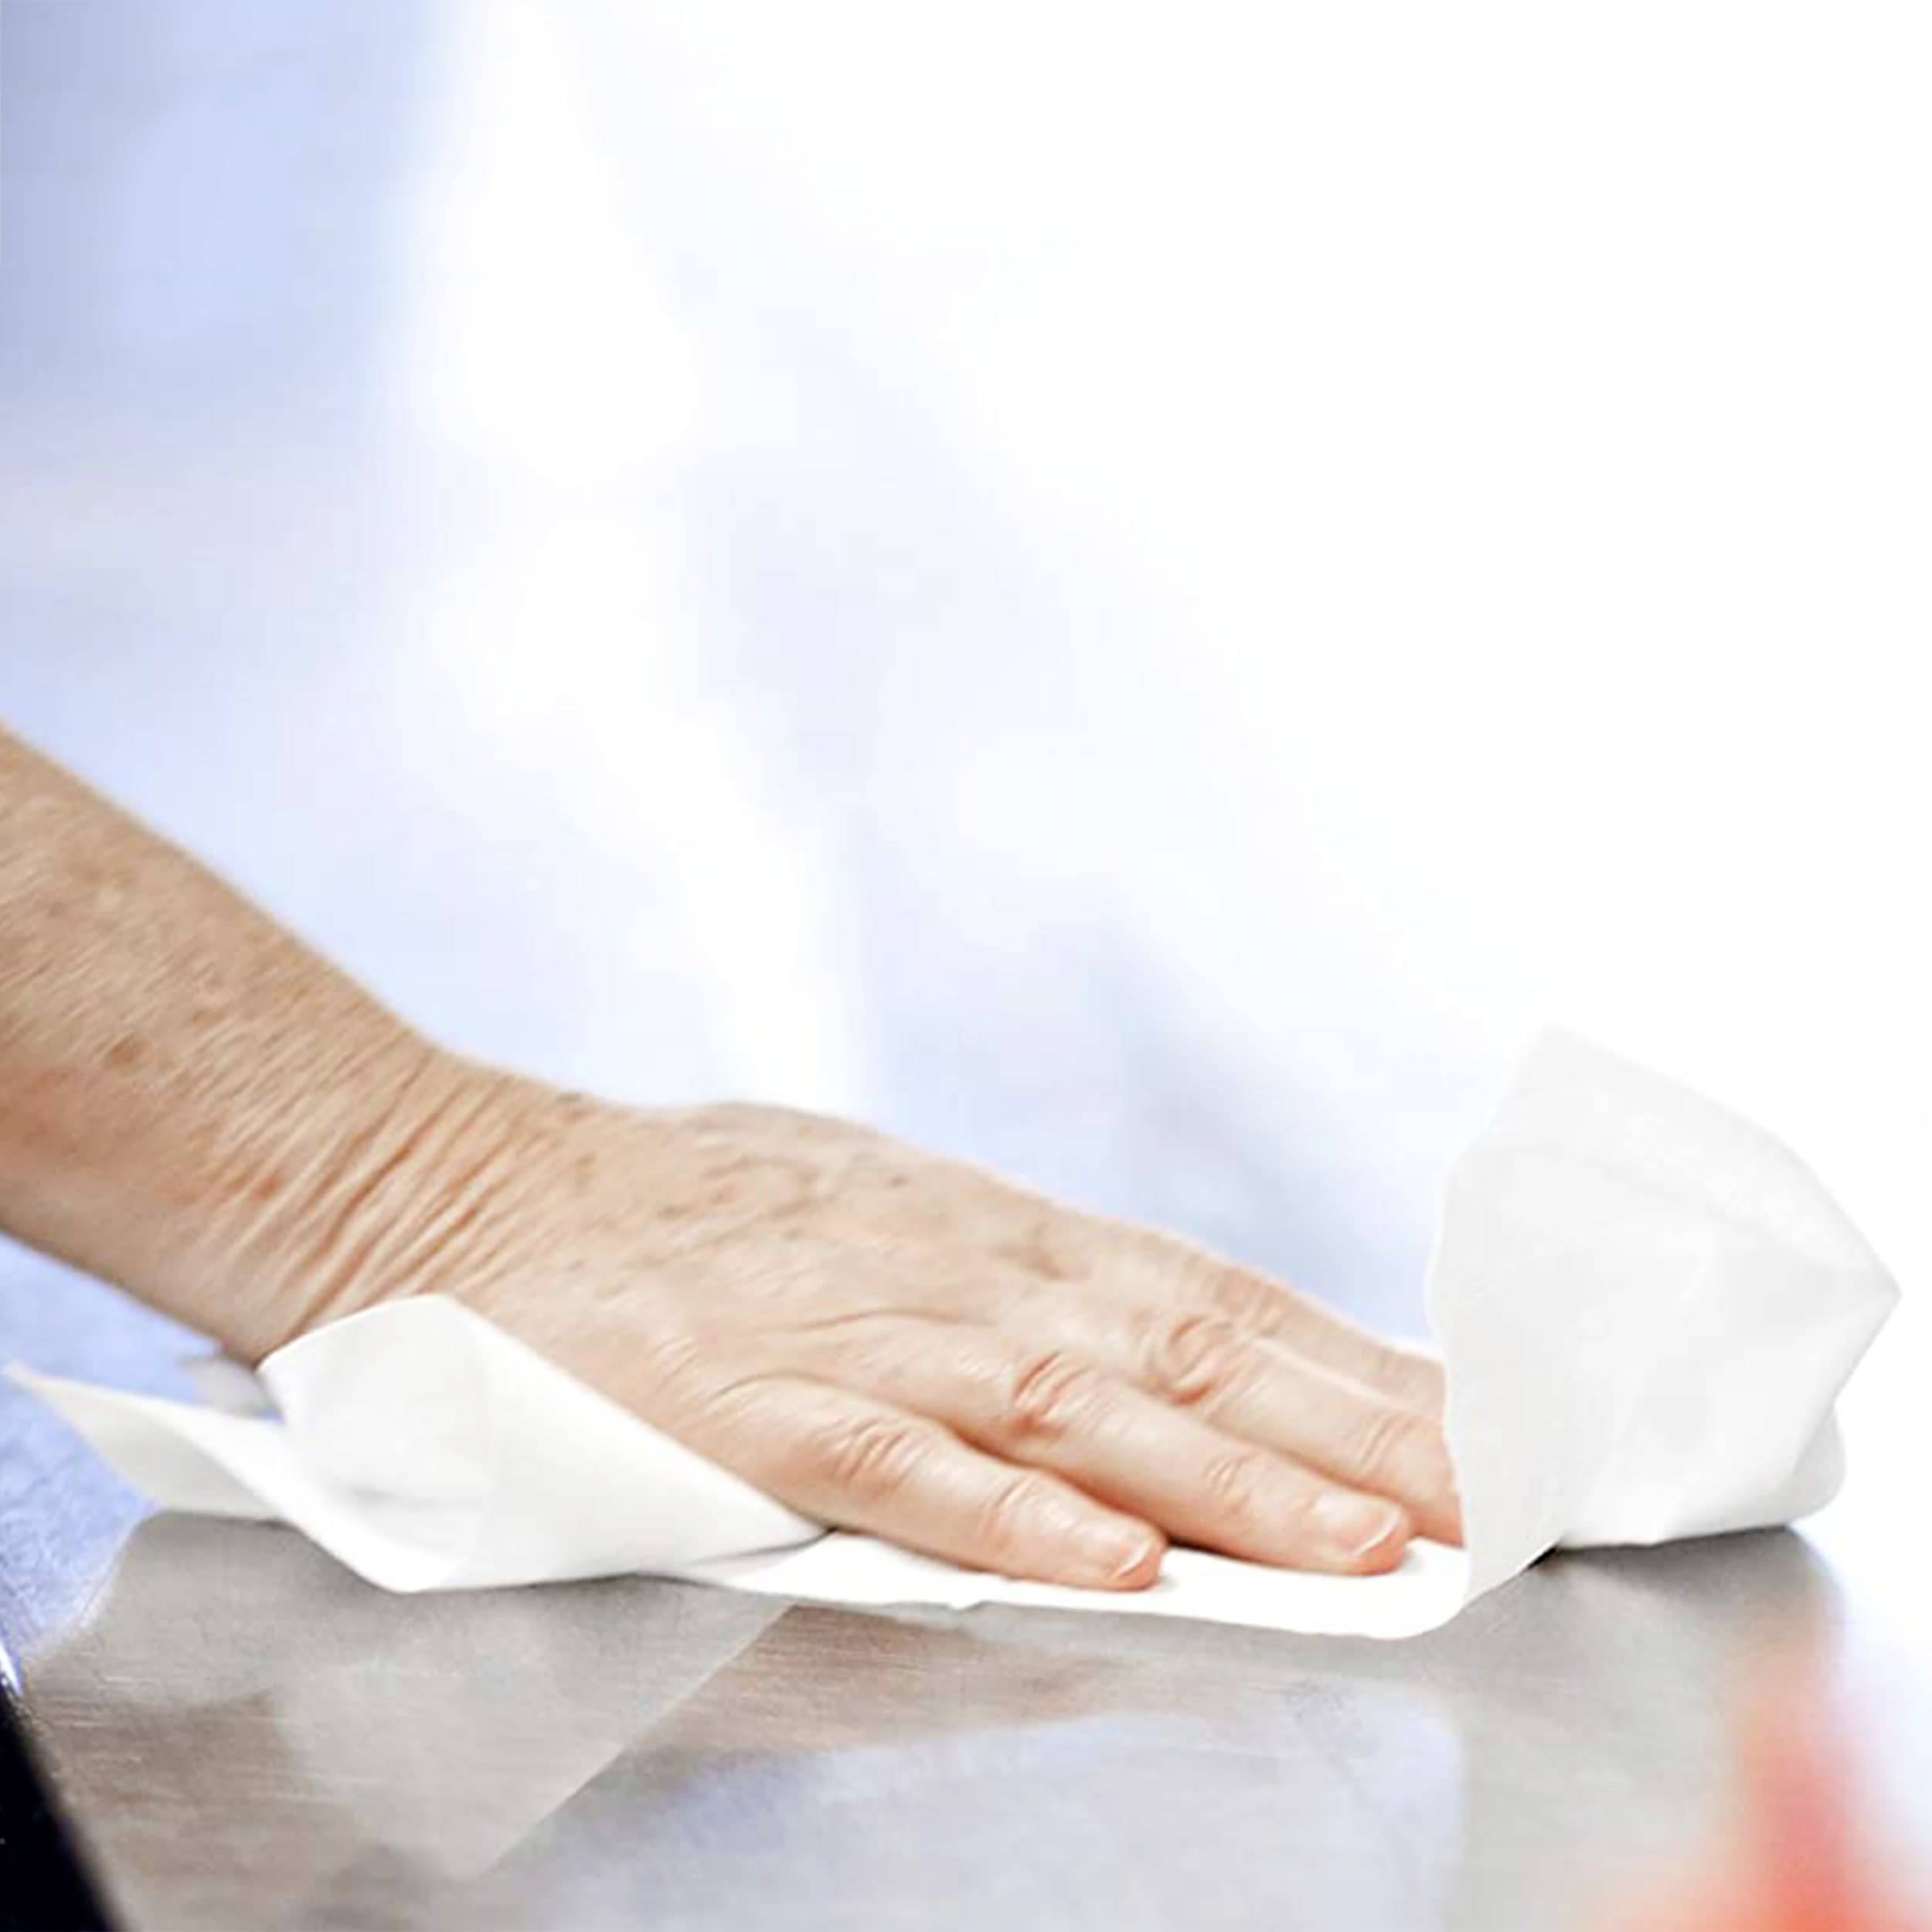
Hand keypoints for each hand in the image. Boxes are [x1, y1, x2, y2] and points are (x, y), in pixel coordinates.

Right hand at [283, 1059, 1460, 1590]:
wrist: (471, 1185)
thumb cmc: (691, 1210)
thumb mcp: (879, 1213)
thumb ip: (1009, 1280)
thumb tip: (1154, 1336)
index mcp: (992, 1233)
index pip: (1215, 1298)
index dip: (1356, 1369)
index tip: (1482, 1428)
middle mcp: (954, 1269)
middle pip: (1185, 1348)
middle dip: (1351, 1431)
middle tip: (1494, 1496)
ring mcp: (853, 1331)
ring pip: (1074, 1404)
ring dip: (1227, 1476)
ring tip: (1365, 1546)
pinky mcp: (743, 1401)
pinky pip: (892, 1463)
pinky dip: (1005, 1512)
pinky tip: (1108, 1561)